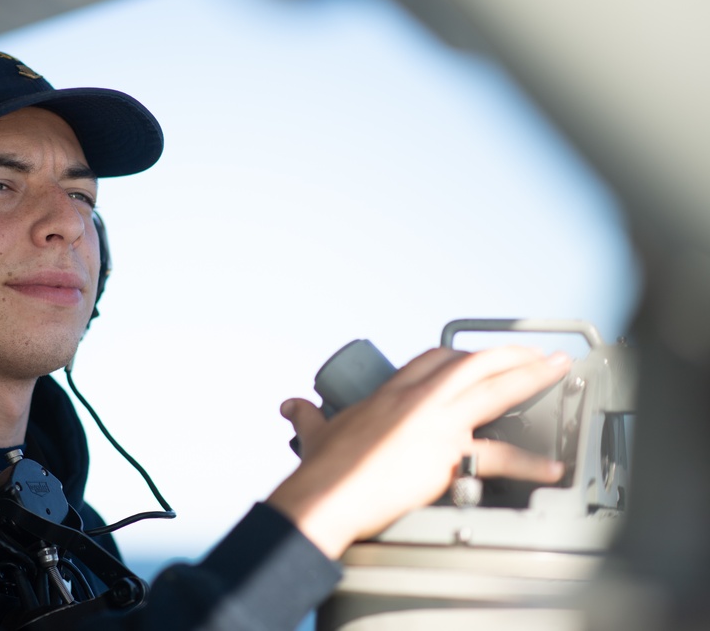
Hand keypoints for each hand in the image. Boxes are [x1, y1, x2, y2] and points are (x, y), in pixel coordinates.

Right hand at [265, 345, 569, 558]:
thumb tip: (291, 406)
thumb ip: (307, 416)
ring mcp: (437, 423)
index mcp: (390, 393)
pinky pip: (500, 455)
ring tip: (558, 370)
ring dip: (531, 376)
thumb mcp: (314, 432)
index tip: (478, 356)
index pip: (432, 359)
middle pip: (472, 362)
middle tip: (537, 353)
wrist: (328, 494)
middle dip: (510, 354)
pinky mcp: (449, 454)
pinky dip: (531, 461)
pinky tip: (552, 465)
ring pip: (493, 388)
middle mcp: (418, 400)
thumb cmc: (322, 468)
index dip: (460, 354)